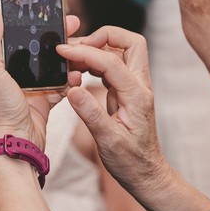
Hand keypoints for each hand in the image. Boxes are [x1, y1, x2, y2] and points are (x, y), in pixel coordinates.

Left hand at [0, 6, 81, 148]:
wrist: (18, 143)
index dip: (10, 18)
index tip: (28, 7)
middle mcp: (6, 72)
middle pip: (28, 43)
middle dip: (49, 32)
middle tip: (70, 22)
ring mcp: (26, 84)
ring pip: (47, 60)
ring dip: (64, 53)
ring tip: (79, 44)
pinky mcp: (42, 96)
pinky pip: (59, 81)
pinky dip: (70, 76)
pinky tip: (78, 71)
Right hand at [55, 26, 171, 196]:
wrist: (146, 174)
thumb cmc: (131, 162)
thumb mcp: (108, 141)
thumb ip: (90, 114)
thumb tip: (73, 90)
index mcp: (137, 96)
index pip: (112, 61)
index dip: (86, 52)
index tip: (63, 51)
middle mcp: (140, 86)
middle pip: (130, 42)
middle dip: (103, 36)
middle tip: (77, 47)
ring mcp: (134, 88)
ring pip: (122, 51)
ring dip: (98, 48)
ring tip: (72, 58)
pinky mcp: (126, 92)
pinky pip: (113, 67)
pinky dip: (95, 63)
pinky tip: (79, 72)